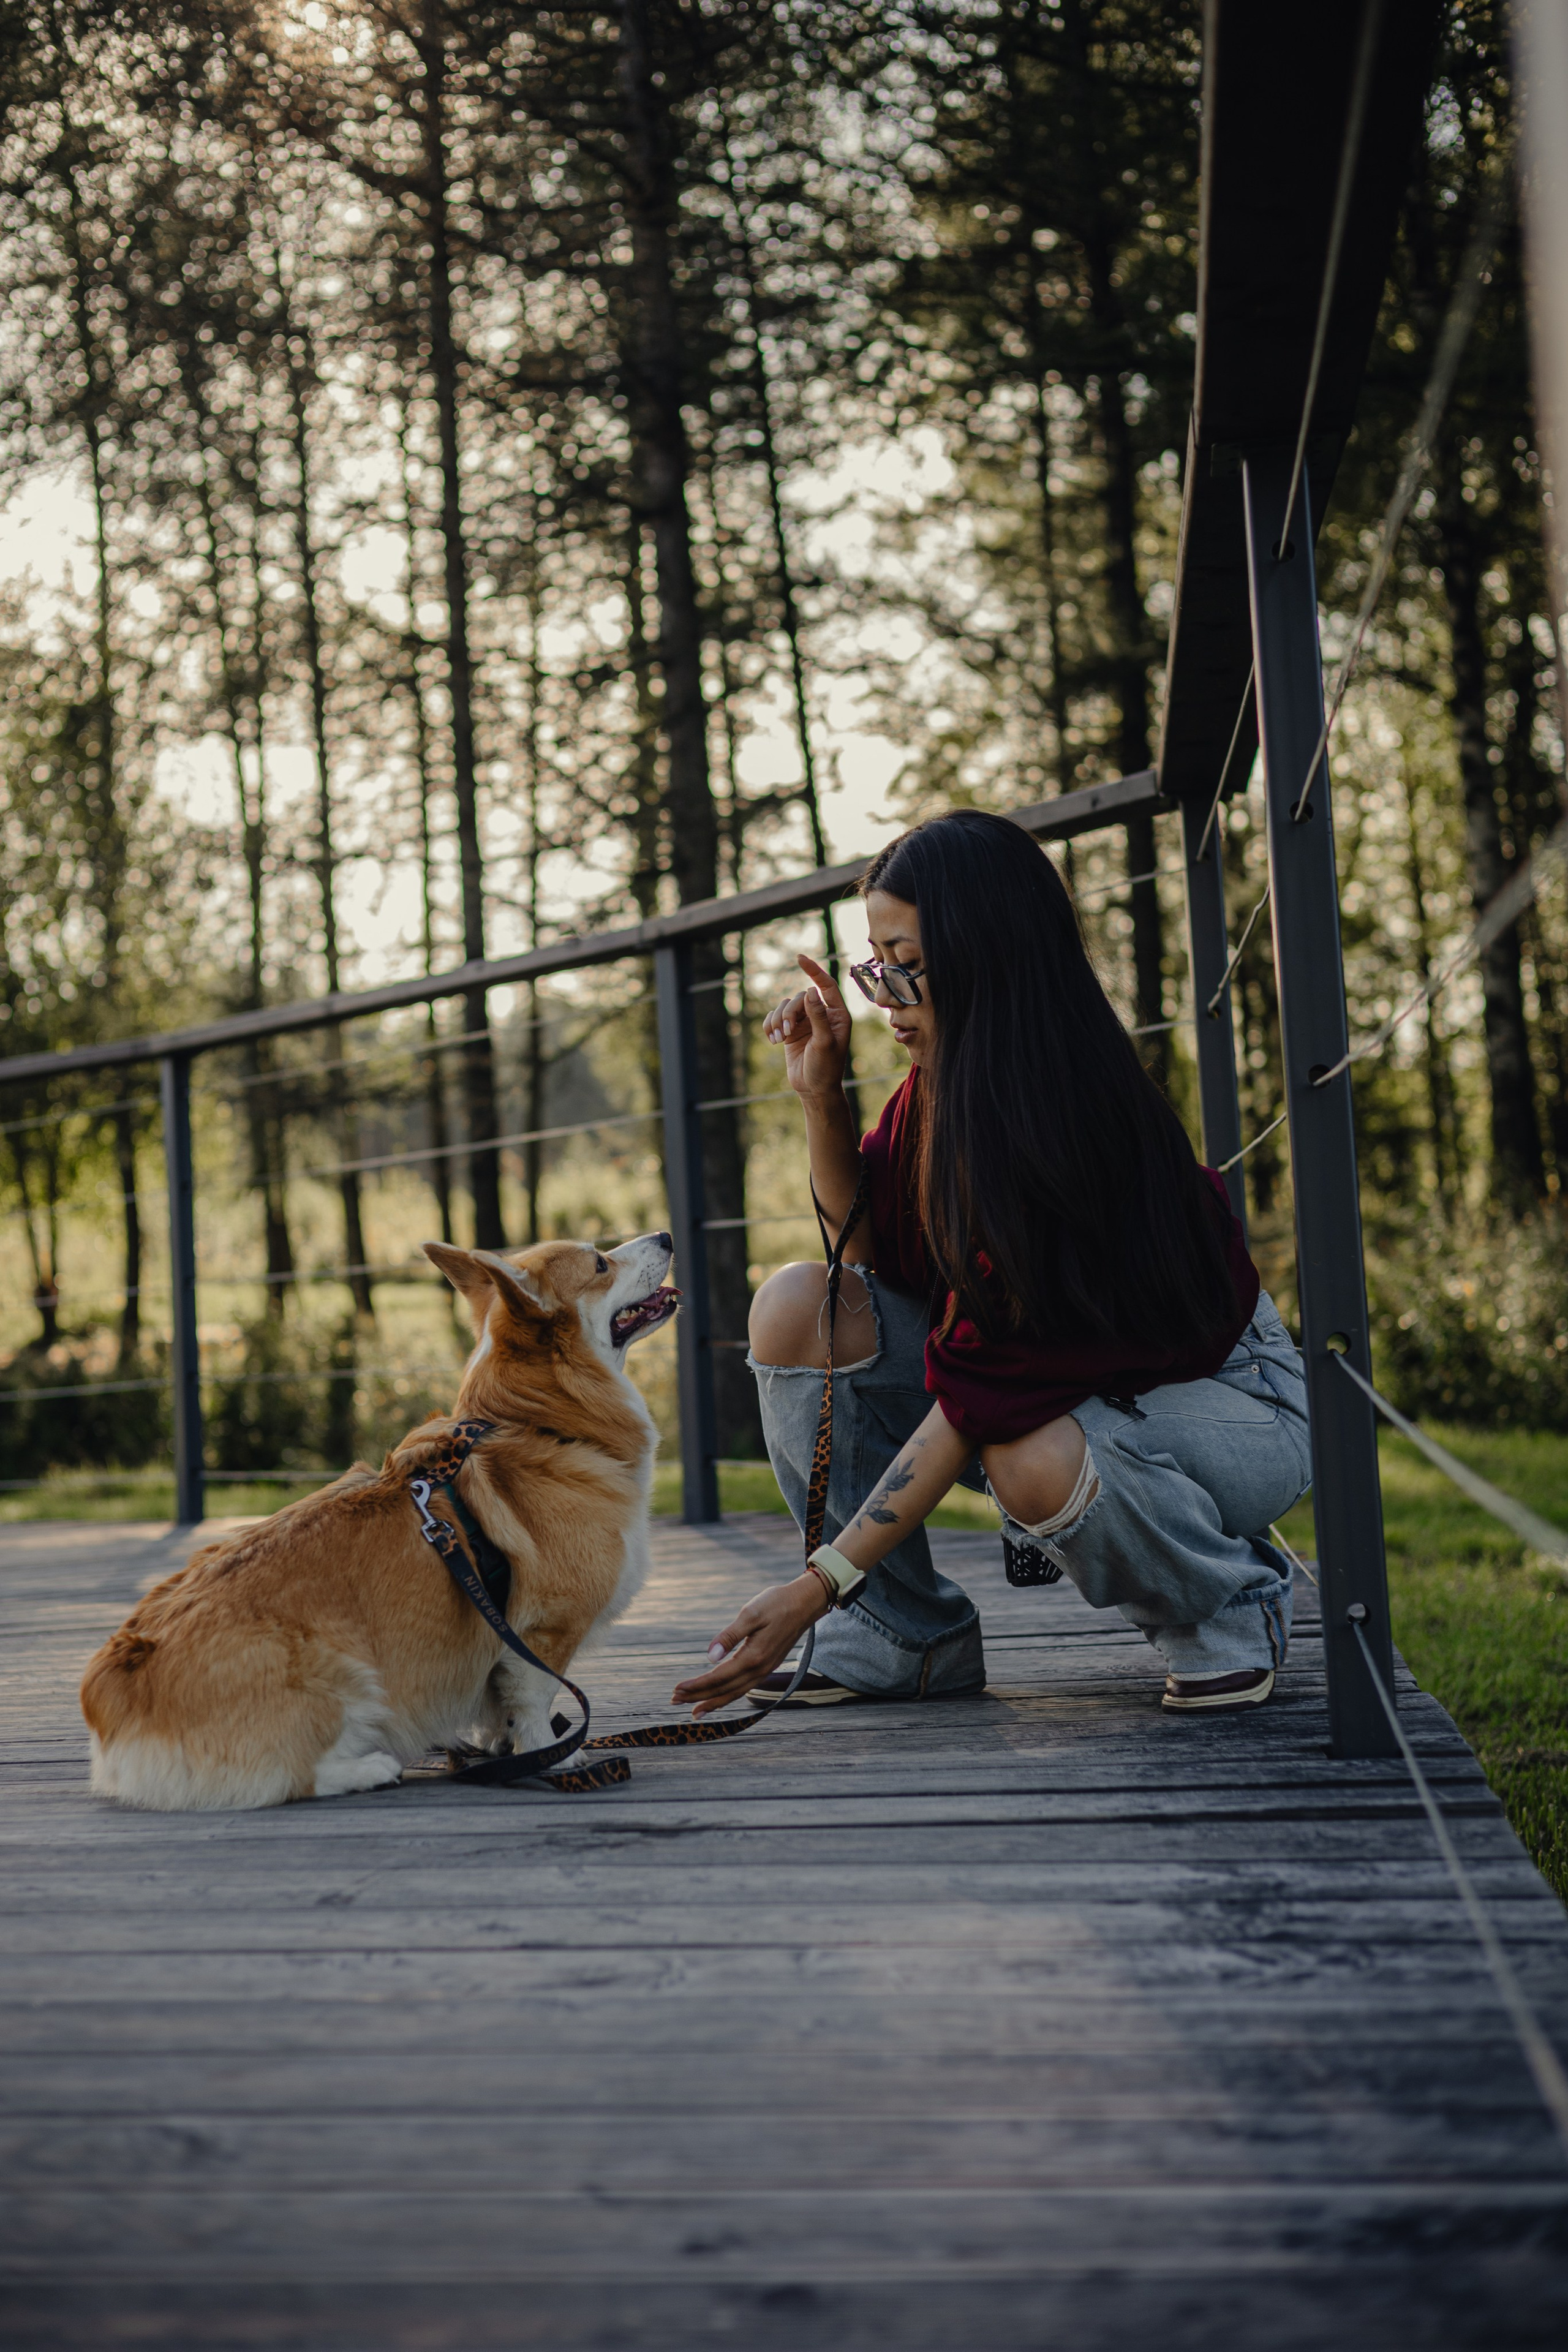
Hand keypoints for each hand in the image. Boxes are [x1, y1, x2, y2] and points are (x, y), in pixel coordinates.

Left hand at [671, 1573, 829, 1716]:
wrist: (805, 1603)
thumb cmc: (777, 1603)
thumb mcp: (750, 1613)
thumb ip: (729, 1636)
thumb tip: (710, 1657)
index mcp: (753, 1657)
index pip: (718, 1677)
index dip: (697, 1685)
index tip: (677, 1689)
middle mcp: (760, 1669)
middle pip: (724, 1690)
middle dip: (699, 1697)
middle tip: (675, 1701)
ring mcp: (765, 1670)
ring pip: (735, 1693)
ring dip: (713, 1701)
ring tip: (694, 1710)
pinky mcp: (767, 1666)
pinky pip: (744, 1688)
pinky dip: (728, 1695)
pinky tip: (719, 1696)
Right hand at [763, 954, 851, 1100]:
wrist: (813, 1090)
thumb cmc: (825, 1068)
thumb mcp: (824, 1042)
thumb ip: (818, 1016)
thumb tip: (811, 990)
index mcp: (837, 1015)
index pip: (826, 985)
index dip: (814, 970)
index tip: (800, 958)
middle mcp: (822, 1015)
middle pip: (800, 997)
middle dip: (789, 1012)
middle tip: (787, 1031)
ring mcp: (805, 1023)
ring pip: (785, 1006)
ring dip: (778, 1020)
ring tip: (778, 1038)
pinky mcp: (790, 1032)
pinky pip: (774, 1018)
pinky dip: (770, 1026)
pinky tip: (772, 1040)